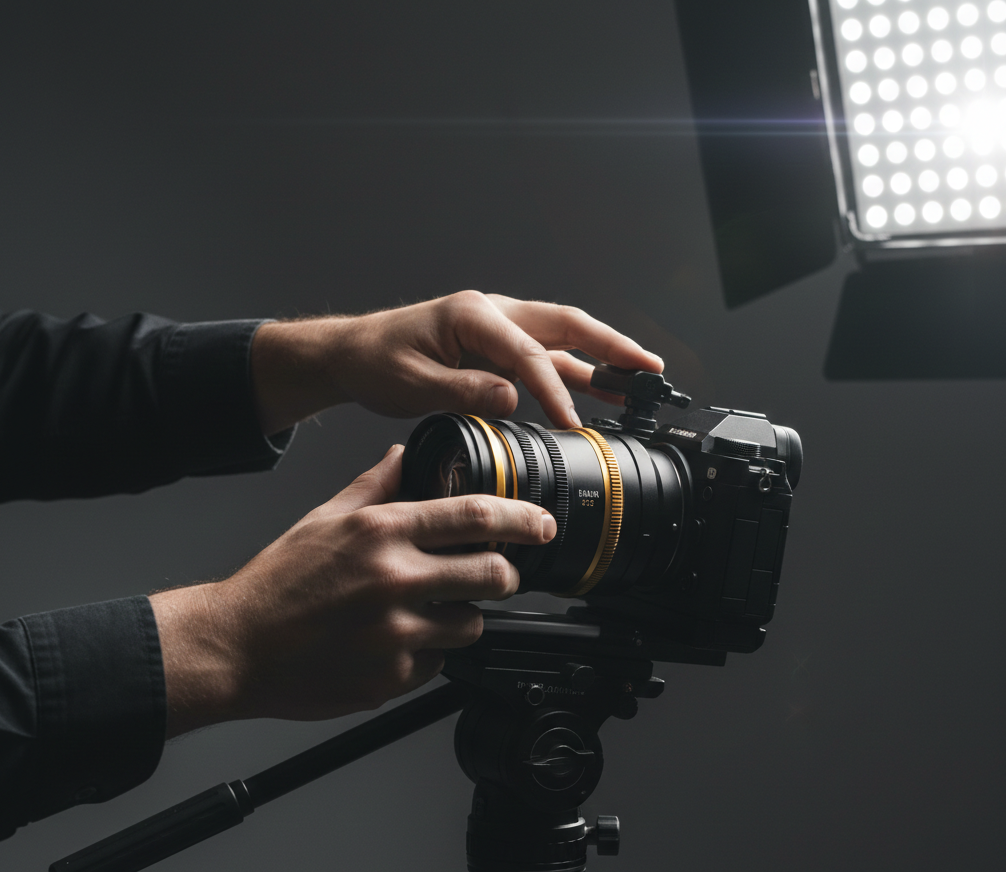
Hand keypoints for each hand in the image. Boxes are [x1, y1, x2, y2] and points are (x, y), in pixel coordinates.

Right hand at [151, 446, 555, 737]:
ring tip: (430, 611)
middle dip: (505, 574)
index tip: (540, 524)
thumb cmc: (277, 582)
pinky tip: (396, 643)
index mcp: (381, 533)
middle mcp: (394, 580)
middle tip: (496, 574)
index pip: (474, 516)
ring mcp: (396, 633)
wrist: (235, 645)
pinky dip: (428, 653)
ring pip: (471, 624)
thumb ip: (374, 486)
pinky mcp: (393, 677)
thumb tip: (404, 454)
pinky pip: (437, 664)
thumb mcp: (323, 519)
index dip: (521, 519)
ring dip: (463, 616)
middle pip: (493, 574)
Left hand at [251, 291, 663, 433]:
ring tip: (638, 382)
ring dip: (601, 359)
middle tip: (650, 369)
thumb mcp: (412, 383)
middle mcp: (493, 315)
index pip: (528, 352)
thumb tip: (512, 400)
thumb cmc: (377, 361)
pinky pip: (544, 359)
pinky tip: (595, 393)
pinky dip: (573, 375)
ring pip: (562, 341)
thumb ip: (464, 391)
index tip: (572, 422)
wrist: (355, 355)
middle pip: (567, 325)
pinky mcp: (496, 351)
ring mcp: (498, 332)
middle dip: (612, 346)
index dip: (554, 390)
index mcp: (473, 315)